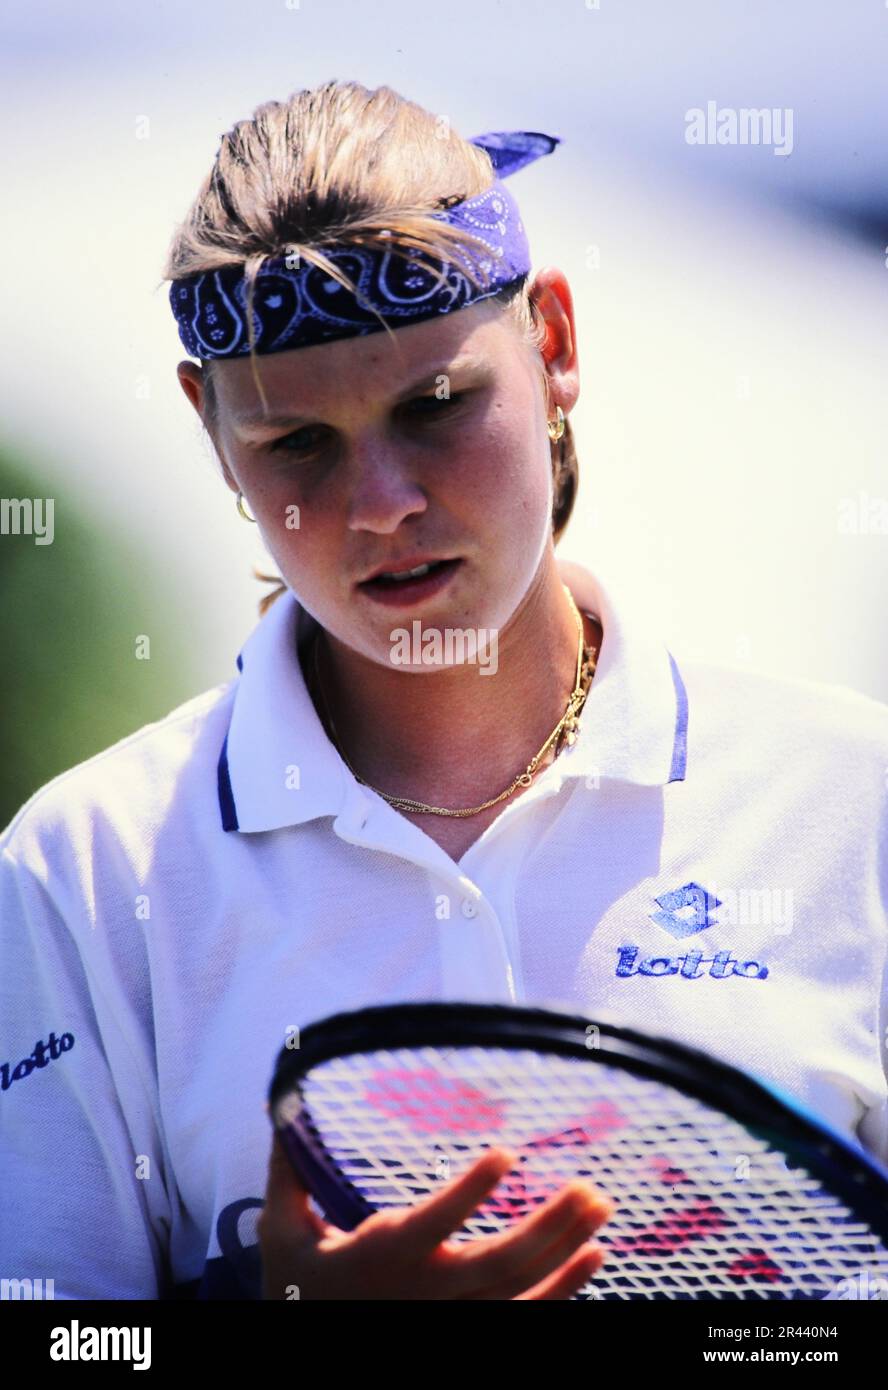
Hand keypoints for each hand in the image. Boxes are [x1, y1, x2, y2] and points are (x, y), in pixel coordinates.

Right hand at [258, 1130, 614, 1299]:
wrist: (310, 1344)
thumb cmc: (297, 1280)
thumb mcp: (280, 1227)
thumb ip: (288, 1169)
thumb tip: (281, 1106)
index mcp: (381, 1256)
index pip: (433, 1223)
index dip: (470, 1191)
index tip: (506, 1152)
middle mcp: (424, 1292)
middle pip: (498, 1264)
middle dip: (548, 1226)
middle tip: (588, 1186)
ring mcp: (453, 1318)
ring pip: (521, 1290)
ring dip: (566, 1248)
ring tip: (601, 1205)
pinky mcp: (471, 1331)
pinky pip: (527, 1317)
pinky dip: (566, 1290)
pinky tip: (594, 1255)